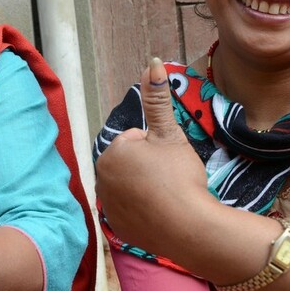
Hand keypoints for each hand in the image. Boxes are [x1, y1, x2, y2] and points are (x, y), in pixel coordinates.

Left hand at [95, 58, 212, 258]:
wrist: (189, 227)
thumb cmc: (177, 175)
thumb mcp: (169, 133)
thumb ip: (157, 99)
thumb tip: (152, 62)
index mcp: (110, 154)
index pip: (135, 141)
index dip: (157, 148)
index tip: (169, 162)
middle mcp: (100, 180)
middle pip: (131, 164)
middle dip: (148, 167)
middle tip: (169, 179)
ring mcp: (108, 207)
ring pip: (132, 187)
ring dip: (146, 188)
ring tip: (167, 197)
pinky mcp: (119, 228)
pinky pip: (133, 212)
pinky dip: (145, 212)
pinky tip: (161, 215)